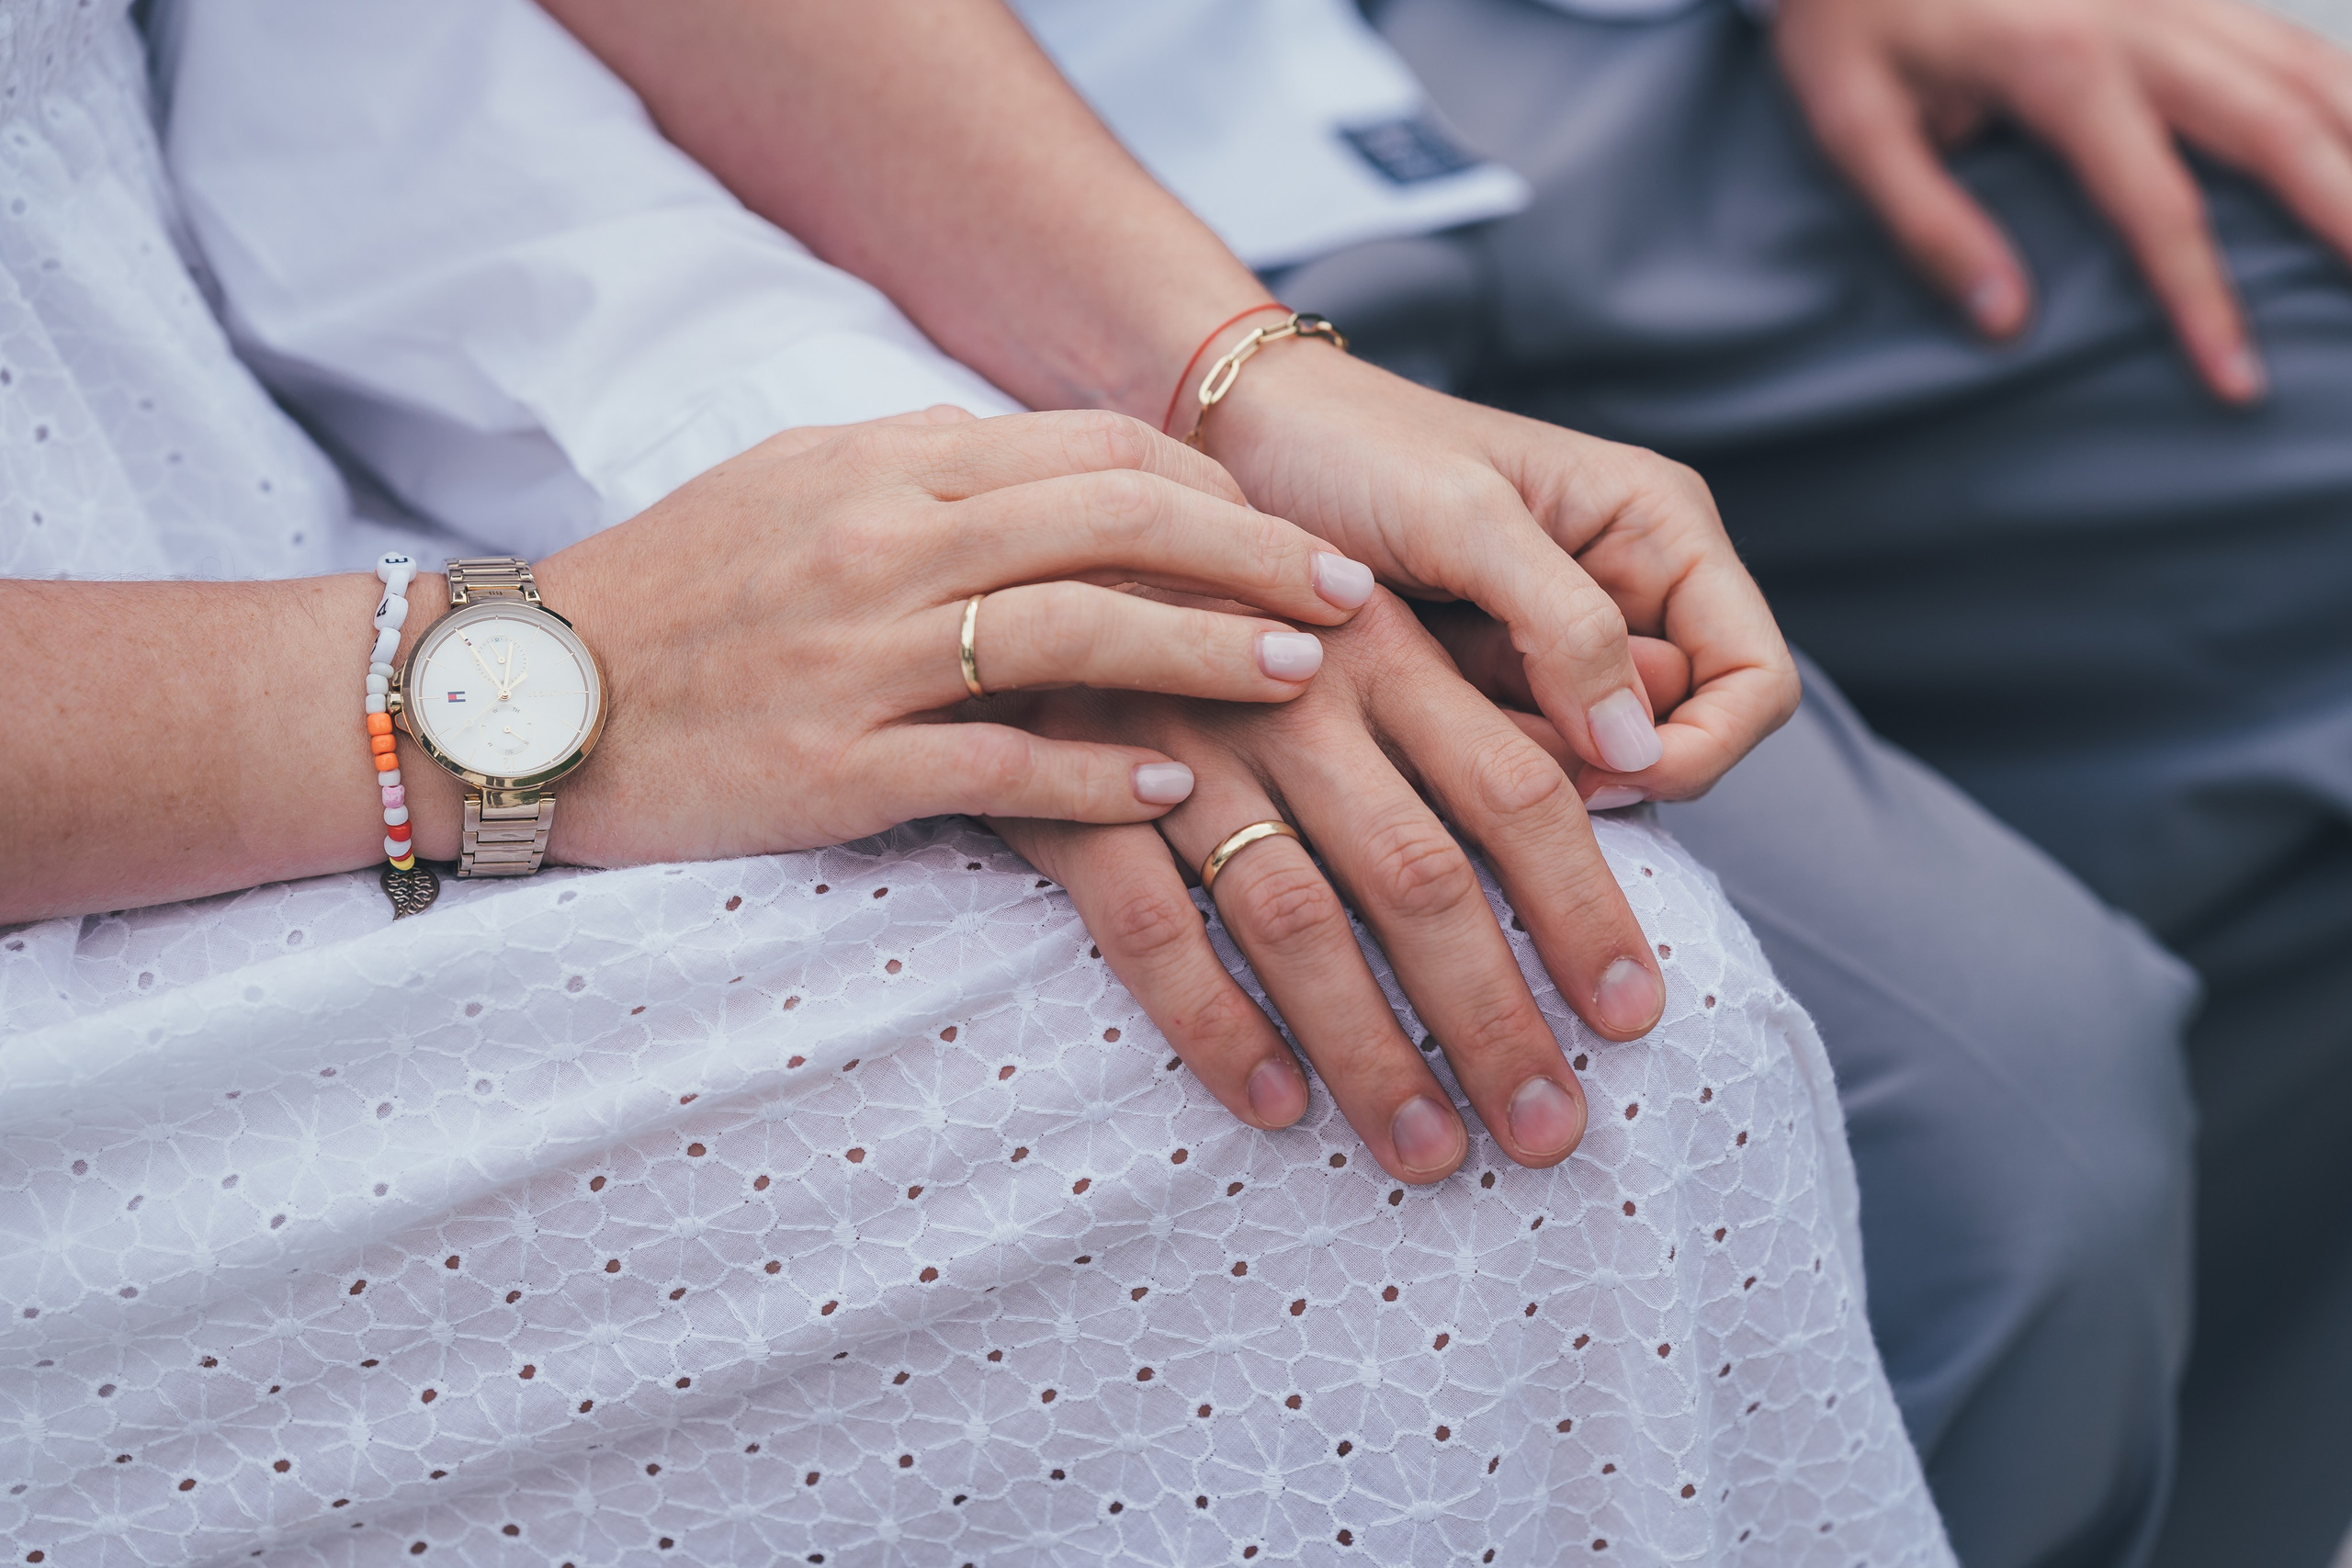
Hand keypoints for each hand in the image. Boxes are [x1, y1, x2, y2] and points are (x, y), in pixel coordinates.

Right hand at [423, 410, 1375, 864]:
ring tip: (1306, 677)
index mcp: (879, 460)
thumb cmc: (670, 594)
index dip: (1210, 490)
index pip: (1089, 450)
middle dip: (1252, 556)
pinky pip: (994, 764)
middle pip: (1111, 523)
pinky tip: (1180, 793)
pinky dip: (1097, 778)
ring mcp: (857, 652)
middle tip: (1352, 597)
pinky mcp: (832, 766)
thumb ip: (927, 472)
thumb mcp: (794, 488)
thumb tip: (1063, 473)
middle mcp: (880, 537)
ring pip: (1074, 632)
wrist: (517, 698)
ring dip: (1205, 652)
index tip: (1290, 532)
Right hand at [987, 589, 1668, 1185]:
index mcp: (1382, 647)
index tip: (1632, 1018)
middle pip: (1419, 876)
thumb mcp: (1347, 615)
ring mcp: (1178, 745)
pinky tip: (1276, 1105)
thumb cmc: (1220, 605)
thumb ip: (1468, 693)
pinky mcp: (1074, 796)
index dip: (1582, 907)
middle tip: (1549, 1134)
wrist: (1021, 555)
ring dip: (1370, 1049)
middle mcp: (1293, 695)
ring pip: (1296, 918)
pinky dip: (1217, 1021)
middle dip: (1493, 1018)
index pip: (1514, 788)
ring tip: (1429, 1153)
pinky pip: (1151, 929)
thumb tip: (1631, 764)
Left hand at [1205, 346, 1798, 809]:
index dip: (1702, 745)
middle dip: (1594, 756)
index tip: (1605, 773)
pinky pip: (1524, 754)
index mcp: (1659, 530)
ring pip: (1596, 759)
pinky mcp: (1499, 678)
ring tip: (1436, 690)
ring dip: (1527, 754)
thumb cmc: (1354, 451)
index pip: (1755, 680)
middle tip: (1487, 723)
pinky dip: (1479, 751)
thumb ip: (1564, 624)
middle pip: (1678, 735)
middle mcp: (1632, 588)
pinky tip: (1415, 704)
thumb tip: (1640, 746)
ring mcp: (1564, 641)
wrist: (1247, 443)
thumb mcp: (1464, 521)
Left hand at [1772, 0, 2351, 402]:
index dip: (2204, 301)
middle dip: (2346, 214)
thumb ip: (1928, 224)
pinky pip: (2286, 39)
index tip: (2238, 381)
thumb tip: (2005, 322)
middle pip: (2276, 125)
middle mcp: (2143, 18)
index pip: (2159, 206)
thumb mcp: (1854, 127)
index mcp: (2062, 66)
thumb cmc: (1850, 26)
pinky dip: (2346, 90)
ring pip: (2306, 70)